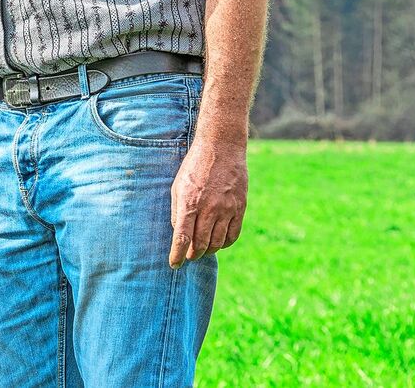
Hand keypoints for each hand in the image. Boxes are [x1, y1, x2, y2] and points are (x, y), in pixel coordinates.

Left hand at [168, 136, 247, 267]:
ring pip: (217, 242)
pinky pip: (233, 235)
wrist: (221, 148)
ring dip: (208, 251)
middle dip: (193, 255)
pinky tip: (217, 242)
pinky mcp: (240, 208)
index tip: (174, 265)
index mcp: (189, 202)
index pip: (182, 237)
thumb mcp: (178, 186)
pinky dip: (224, 243)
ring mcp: (227, 209)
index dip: (177, 255)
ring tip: (202, 251)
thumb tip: (180, 234)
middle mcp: (209, 208)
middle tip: (188, 257)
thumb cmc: (194, 167)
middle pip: (201, 244)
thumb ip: (178, 211)